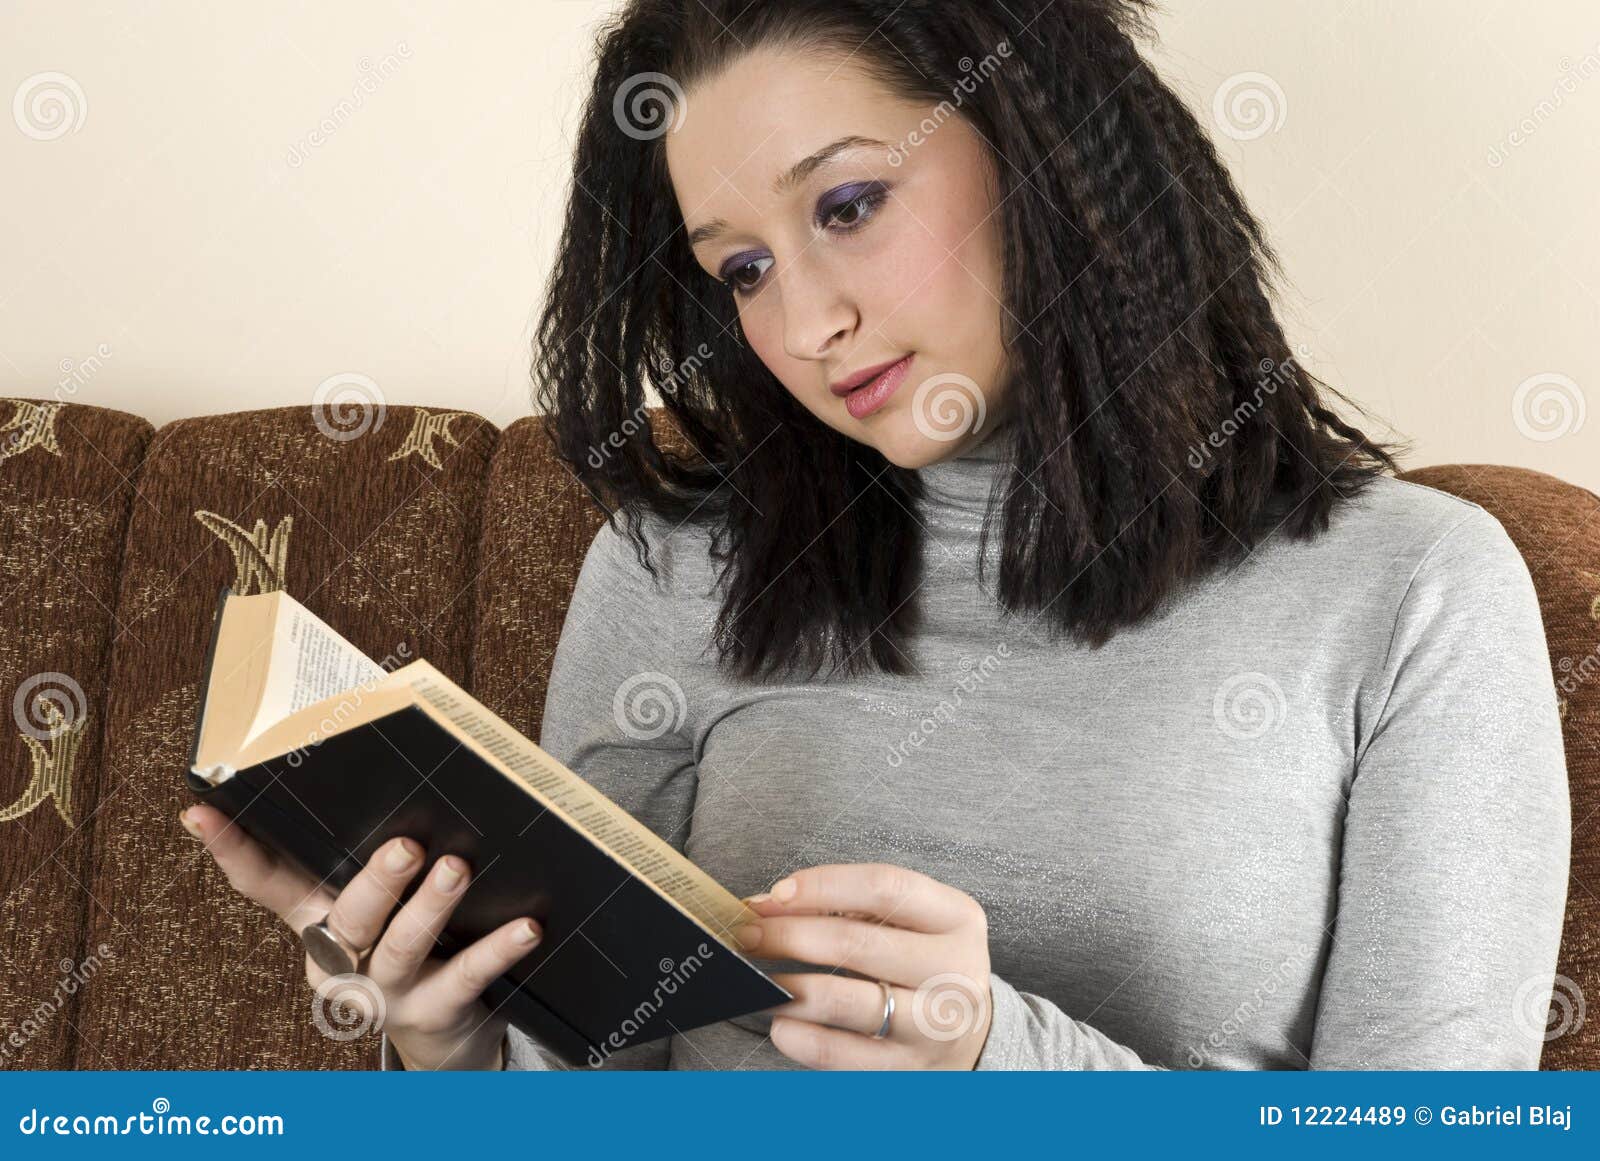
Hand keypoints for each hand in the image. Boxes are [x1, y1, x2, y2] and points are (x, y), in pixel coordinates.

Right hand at [180, 803, 541, 1069]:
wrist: (446, 1033)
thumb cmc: (415, 940)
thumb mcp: (383, 898)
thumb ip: (375, 845)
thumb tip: (400, 766)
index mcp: (317, 918)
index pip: (264, 882)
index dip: (231, 850)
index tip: (200, 812)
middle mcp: (340, 958)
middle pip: (347, 918)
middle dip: (376, 882)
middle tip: (408, 847)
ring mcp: (383, 992)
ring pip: (402, 946)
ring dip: (431, 908)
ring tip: (457, 870)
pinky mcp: (432, 1011)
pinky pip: (465, 977)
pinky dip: (497, 950)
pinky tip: (526, 927)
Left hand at [737, 863, 992, 1068]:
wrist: (969, 1035)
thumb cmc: (923, 964)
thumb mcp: (911, 922)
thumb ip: (850, 905)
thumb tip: (769, 903)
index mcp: (957, 918)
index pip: (885, 887)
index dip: (823, 885)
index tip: (776, 894)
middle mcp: (954, 971)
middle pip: (858, 943)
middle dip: (790, 935)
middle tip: (749, 935)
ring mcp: (935, 1026)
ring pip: (851, 1002)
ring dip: (792, 988)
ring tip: (759, 980)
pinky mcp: (910, 1070)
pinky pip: (845, 1055)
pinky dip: (804, 1039)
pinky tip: (780, 1026)